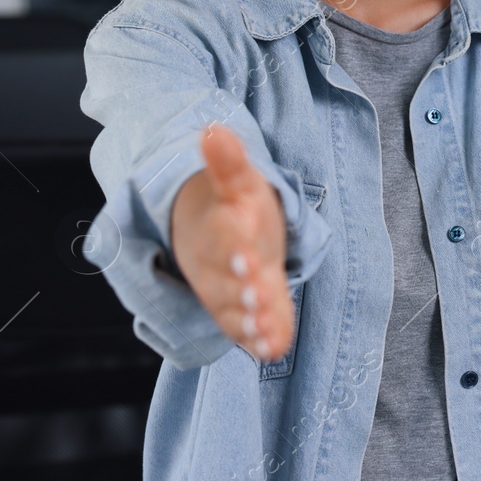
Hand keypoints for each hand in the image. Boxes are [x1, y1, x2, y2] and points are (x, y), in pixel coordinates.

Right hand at [170, 123, 294, 360]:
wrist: (206, 232)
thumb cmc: (231, 207)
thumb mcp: (236, 180)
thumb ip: (228, 161)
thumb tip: (214, 130)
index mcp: (221, 228)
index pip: (224, 238)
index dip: (234, 249)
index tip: (246, 259)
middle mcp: (220, 265)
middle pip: (227, 281)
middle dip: (242, 291)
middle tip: (258, 300)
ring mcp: (230, 291)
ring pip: (235, 310)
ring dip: (251, 322)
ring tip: (266, 333)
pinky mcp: (243, 311)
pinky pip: (248, 328)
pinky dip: (260, 340)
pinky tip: (273, 350)